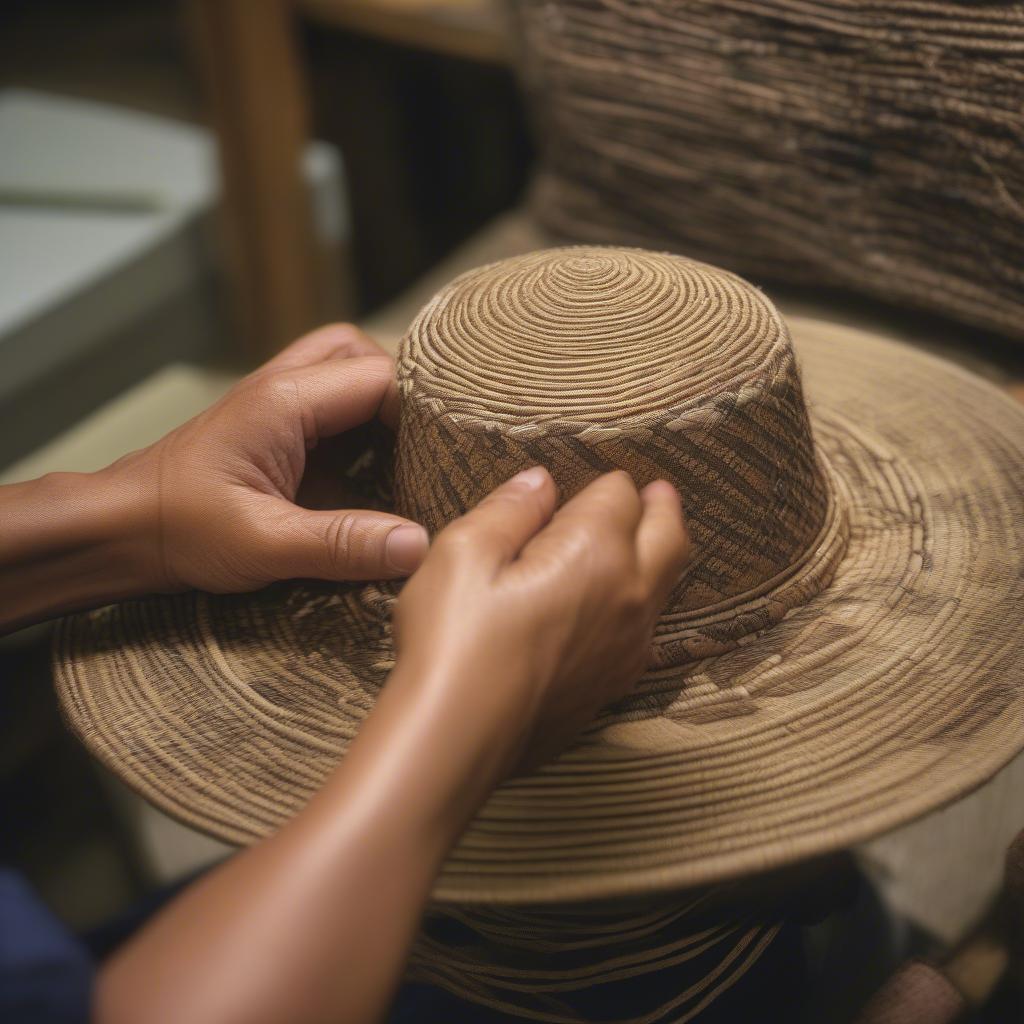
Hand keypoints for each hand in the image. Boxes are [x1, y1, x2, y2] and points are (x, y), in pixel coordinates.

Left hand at [112, 324, 428, 593]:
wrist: (119, 528)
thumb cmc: (178, 528)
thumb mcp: (264, 544)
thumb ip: (342, 544)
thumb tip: (418, 546)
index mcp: (284, 401)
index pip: (381, 377)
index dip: (421, 413)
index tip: (443, 456)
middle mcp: (283, 387)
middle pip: (365, 354)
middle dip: (404, 394)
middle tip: (424, 448)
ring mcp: (276, 403)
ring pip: (347, 370)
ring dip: (381, 402)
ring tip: (403, 454)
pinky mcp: (274, 427)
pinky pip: (331, 403)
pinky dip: (360, 423)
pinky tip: (371, 468)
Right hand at [391, 466, 690, 777]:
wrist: (458, 739)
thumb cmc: (454, 640)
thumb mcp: (464, 552)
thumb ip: (510, 509)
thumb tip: (539, 482)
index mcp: (597, 552)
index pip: (619, 496)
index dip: (602, 483)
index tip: (587, 484)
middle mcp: (629, 596)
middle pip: (668, 537)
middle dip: (663, 509)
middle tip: (659, 493)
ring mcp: (628, 647)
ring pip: (665, 587)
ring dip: (661, 555)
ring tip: (652, 540)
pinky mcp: (614, 685)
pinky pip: (647, 631)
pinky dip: (645, 604)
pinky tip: (623, 607)